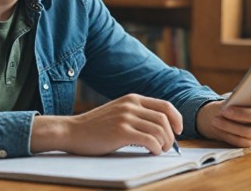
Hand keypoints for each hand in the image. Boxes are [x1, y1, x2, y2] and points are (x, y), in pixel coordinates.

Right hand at [31, 94, 181, 155]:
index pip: (165, 105)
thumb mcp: (118, 111)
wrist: (72, 131)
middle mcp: (130, 105)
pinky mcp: (121, 132)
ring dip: (165, 144)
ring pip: (159, 131)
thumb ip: (136, 113)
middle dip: (171, 136)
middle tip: (167, 147)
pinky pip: (149, 140)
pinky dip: (156, 149)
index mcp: (132, 99)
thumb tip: (161, 126)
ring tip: (159, 150)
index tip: (178, 131)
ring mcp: (125, 118)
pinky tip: (152, 152)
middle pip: (164, 119)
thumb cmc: (95, 126)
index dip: (176, 119)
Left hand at [196, 90, 250, 146]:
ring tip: (215, 120)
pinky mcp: (250, 143)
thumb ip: (239, 97)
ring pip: (249, 131)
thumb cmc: (231, 104)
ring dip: (230, 126)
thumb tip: (236, 98)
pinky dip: (227, 134)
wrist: (219, 116)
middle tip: (225, 110)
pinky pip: (240, 141)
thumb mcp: (233, 98)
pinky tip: (217, 127)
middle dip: (243, 114)